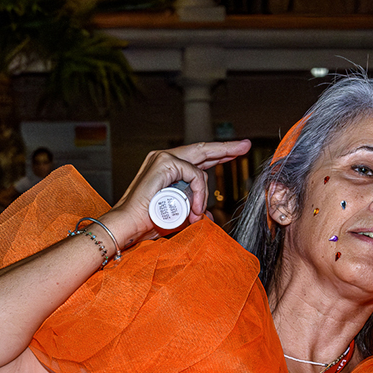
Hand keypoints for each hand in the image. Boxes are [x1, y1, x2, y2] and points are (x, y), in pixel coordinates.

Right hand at [102, 140, 251, 246]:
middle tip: (245, 146)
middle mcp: (164, 159)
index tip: (238, 151)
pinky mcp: (164, 163)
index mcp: (167, 168)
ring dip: (203, 193)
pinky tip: (194, 208)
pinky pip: (194, 175)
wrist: (127, 226)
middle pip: (203, 150)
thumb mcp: (179, 215)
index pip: (198, 158)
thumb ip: (194, 211)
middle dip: (226, 148)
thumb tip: (208, 216)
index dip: (219, 154)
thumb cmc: (147, 223)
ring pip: (200, 168)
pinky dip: (198, 193)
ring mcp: (163, 158)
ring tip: (197, 212)